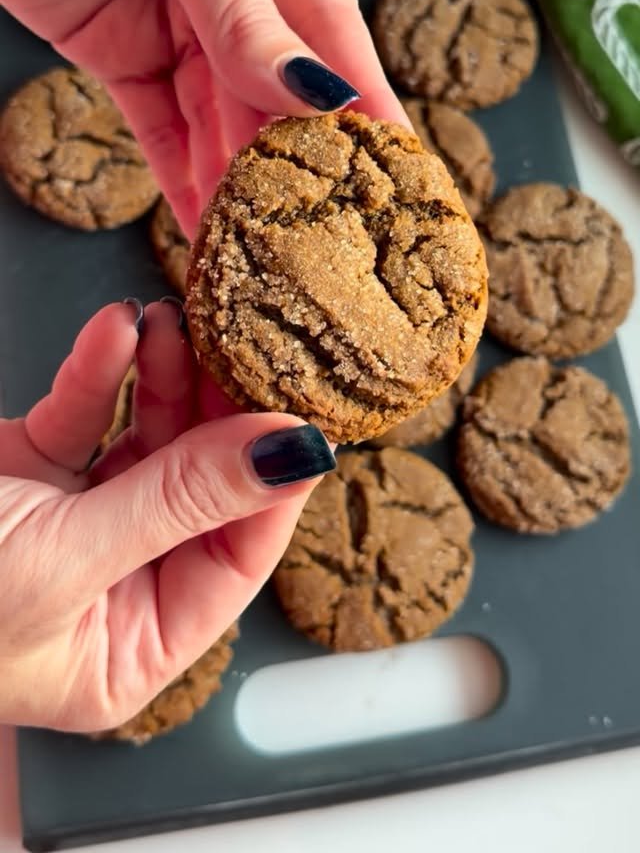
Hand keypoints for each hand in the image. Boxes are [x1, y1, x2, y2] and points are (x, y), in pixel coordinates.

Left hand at [0, 0, 407, 237]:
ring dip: (241, 185)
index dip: (365, 111)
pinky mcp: (123, 55)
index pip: (337, 36)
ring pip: (223, 123)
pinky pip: (163, 131)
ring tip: (266, 250)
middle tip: (326, 238)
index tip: (398, 179)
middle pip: (281, 93)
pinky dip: (183, 180)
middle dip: (300, 164)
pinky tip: (209, 229)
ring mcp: (182, 26)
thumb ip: (242, 13)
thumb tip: (315, 96)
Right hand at [0, 299, 331, 730]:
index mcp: (128, 648)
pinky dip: (98, 372)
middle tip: (243, 348)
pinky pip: (82, 416)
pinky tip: (115, 331)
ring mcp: (69, 524)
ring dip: (160, 378)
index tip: (298, 413)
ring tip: (170, 323)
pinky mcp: (28, 472)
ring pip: (146, 442)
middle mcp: (108, 587)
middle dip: (214, 414)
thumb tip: (290, 455)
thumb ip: (179, 500)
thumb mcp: (63, 558)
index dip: (271, 486)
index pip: (234, 560)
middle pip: (195, 489)